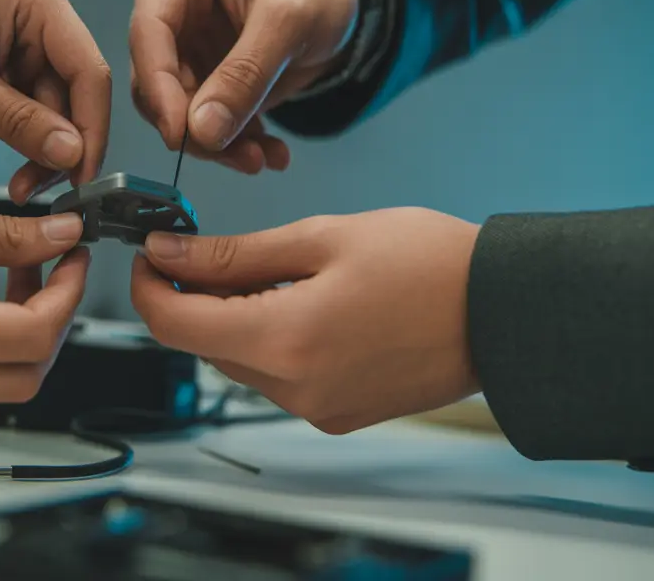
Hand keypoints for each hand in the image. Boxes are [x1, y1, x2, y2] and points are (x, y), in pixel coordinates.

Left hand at [0, 0, 111, 202]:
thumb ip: (16, 119)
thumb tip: (73, 154)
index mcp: (40, 2)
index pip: (88, 70)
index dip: (92, 127)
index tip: (83, 177)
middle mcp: (46, 19)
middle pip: (80, 94)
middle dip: (65, 146)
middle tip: (47, 193)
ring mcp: (34, 44)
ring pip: (62, 111)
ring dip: (46, 153)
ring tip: (21, 189)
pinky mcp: (20, 67)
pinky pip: (40, 114)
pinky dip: (31, 146)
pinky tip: (20, 175)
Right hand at [129, 0, 359, 172]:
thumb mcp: (289, 18)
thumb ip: (246, 73)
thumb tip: (202, 131)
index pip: (148, 33)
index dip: (157, 87)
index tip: (179, 134)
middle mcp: (172, 11)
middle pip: (155, 82)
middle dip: (193, 126)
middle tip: (237, 155)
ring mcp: (187, 50)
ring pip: (179, 112)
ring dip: (218, 145)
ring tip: (261, 158)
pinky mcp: (207, 81)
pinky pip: (207, 123)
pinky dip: (237, 145)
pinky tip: (271, 153)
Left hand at [130, 208, 480, 433]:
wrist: (504, 311)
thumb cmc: (427, 263)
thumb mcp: (323, 237)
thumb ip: (235, 254)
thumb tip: (168, 253)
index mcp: (285, 340)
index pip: (174, 325)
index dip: (149, 286)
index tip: (153, 251)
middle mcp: (295, 389)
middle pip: (205, 344)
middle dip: (197, 296)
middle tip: (217, 248)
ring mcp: (317, 409)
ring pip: (240, 361)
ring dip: (236, 318)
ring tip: (278, 270)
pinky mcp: (338, 415)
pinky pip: (278, 378)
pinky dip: (272, 339)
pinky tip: (305, 303)